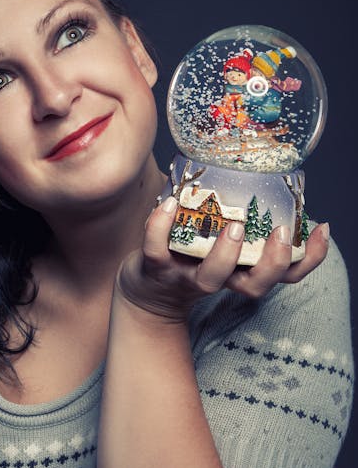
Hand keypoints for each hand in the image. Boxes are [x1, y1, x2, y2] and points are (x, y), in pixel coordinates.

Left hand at [117, 196, 328, 320]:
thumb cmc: (191, 260)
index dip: (308, 258)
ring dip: (225, 253)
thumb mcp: (222, 247)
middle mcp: (220, 280)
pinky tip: (169, 203)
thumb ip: (244, 222)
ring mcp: (187, 276)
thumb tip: (267, 176)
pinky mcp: (154, 267)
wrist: (146, 291)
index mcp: (242, 272)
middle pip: (254, 285)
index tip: (321, 229)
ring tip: (234, 226)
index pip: (284, 275)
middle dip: (272, 262)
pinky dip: (161, 227)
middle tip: (280, 233)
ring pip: (211, 276)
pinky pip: (157, 249)